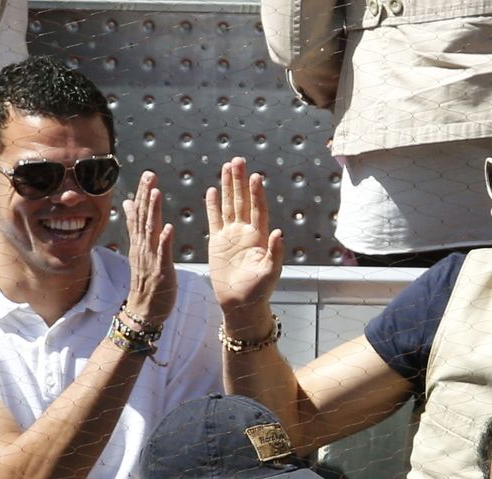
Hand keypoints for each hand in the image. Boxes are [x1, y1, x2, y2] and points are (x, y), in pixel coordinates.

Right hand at [122, 171, 176, 326]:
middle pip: (143, 217)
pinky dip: (164, 241)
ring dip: (153, 212)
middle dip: (146, 195)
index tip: (147, 175)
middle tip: (150, 175)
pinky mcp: (160, 272)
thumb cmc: (146, 281)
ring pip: (151, 232)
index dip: (143, 194)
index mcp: (140, 242)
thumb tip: (130, 204)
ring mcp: (150, 259)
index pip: (140, 213)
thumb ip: (136, 226)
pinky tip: (168, 228)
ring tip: (156, 193)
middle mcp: (143, 247)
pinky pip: (162, 255)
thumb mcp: (139, 250)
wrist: (143, 311)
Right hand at [206, 157, 282, 331]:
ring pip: (229, 205)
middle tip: (238, 160)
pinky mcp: (218, 242)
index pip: (258, 209)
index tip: (256, 176)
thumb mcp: (270, 272)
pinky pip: (214, 219)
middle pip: (242, 200)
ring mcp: (231, 235)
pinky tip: (212, 190)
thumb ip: (275, 252)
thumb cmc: (259, 291)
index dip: (257, 193)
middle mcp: (246, 232)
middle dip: (240, 181)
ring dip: (228, 187)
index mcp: (260, 237)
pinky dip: (213, 205)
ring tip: (227, 167)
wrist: (240, 304)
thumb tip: (279, 232)